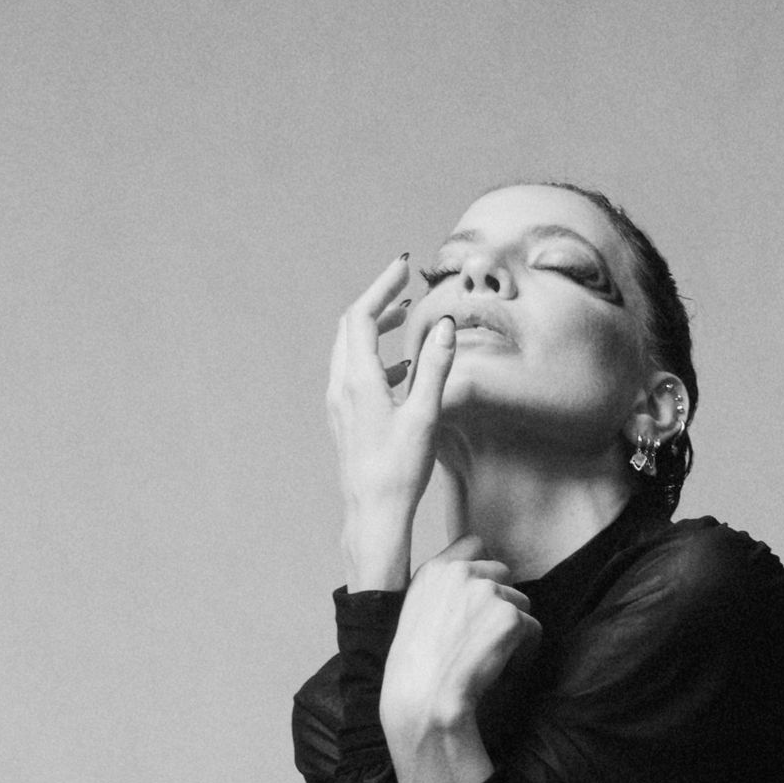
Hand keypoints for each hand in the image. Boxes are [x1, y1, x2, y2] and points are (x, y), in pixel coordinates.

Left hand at [327, 257, 453, 588]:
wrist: (372, 515)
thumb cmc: (399, 470)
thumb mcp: (424, 415)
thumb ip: (434, 367)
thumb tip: (444, 326)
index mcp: (358, 379)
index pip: (361, 314)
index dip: (382, 286)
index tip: (403, 267)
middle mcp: (342, 386)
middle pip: (350, 326)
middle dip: (376, 301)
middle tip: (403, 287)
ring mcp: (339, 403)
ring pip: (350, 349)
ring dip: (374, 328)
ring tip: (402, 318)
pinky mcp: (344, 419)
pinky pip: (354, 373)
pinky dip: (375, 357)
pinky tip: (399, 367)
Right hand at [378, 536, 538, 782]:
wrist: (423, 696)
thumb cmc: (416, 666)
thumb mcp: (416, 611)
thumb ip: (444, 588)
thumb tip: (479, 579)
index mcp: (434, 569)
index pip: (474, 543)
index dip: (483, 569)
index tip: (479, 598)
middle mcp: (461, 573)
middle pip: (503, 572)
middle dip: (500, 601)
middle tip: (484, 637)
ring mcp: (487, 592)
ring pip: (521, 602)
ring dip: (512, 628)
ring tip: (488, 656)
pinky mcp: (510, 617)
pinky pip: (533, 630)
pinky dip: (523, 651)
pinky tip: (500, 667)